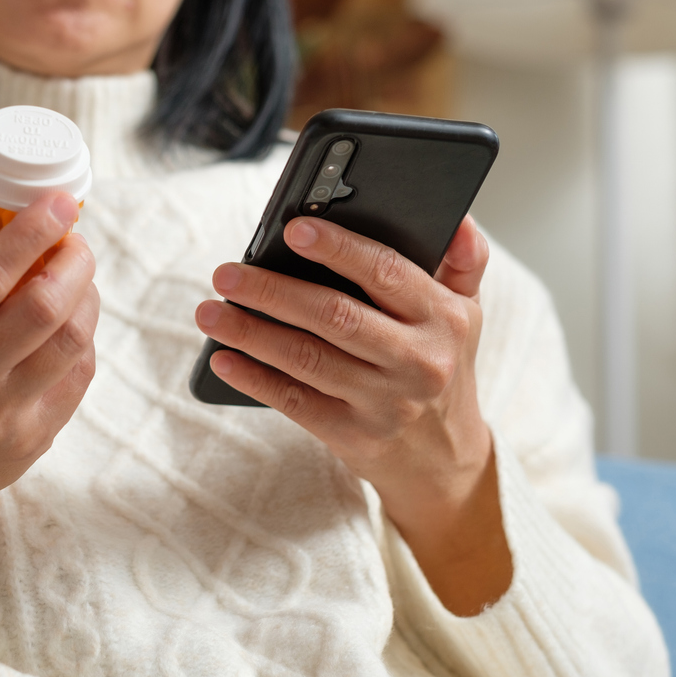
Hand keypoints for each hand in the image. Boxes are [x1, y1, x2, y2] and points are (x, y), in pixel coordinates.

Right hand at [0, 178, 98, 604]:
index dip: (30, 233)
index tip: (58, 202)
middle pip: (41, 308)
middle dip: (73, 259)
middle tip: (75, 238)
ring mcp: (2, 415)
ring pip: (71, 341)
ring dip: (86, 295)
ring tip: (75, 276)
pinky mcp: (34, 437)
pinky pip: (79, 373)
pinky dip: (83, 336)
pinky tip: (68, 321)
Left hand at [194, 215, 510, 614]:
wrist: (444, 460)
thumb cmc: (440, 366)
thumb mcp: (466, 313)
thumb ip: (463, 261)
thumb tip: (457, 216)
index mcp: (444, 317)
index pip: (386, 271)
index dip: (338, 248)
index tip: (293, 228)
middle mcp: (418, 360)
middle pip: (335, 316)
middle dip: (273, 291)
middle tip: (226, 273)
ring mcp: (385, 402)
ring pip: (307, 358)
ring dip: (251, 333)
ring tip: (209, 311)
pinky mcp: (354, 436)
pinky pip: (295, 402)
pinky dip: (254, 379)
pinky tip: (223, 358)